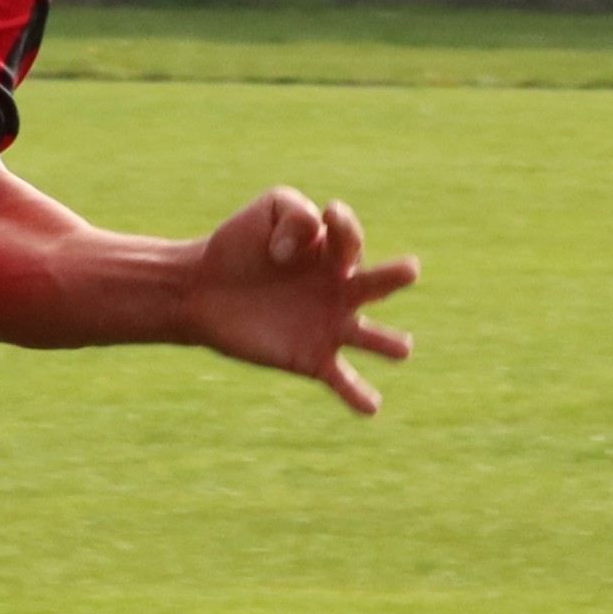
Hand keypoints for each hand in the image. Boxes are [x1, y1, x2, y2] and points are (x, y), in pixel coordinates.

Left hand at [183, 189, 418, 411]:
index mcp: (334, 251)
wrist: (203, 287)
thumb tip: (298, 251)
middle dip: (394, 276)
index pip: (351, 238)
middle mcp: (341, 289)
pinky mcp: (311, 358)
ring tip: (402, 348)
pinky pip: (342, 380)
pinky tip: (372, 406)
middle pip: (378, 283)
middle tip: (409, 270)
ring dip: (388, 343)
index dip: (342, 226)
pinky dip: (358, 394)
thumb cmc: (241, 242)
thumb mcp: (270, 206)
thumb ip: (294, 212)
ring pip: (370, 337)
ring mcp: (330, 326)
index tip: (323, 218)